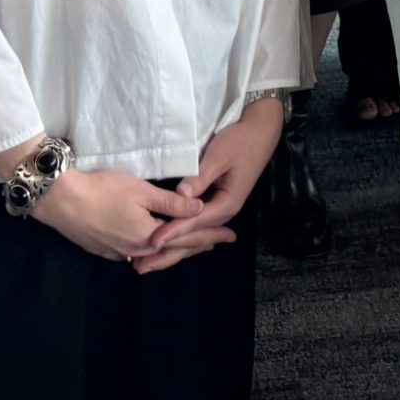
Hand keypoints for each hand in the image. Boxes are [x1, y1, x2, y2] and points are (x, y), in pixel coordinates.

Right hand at [34, 168, 205, 263]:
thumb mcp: (141, 190)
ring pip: (154, 254)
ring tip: (191, 246)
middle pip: (173, 250)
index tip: (230, 235)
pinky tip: (154, 248)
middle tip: (218, 242)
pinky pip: (136, 254)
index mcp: (150, 236)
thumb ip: (171, 203)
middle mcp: (136, 250)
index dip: (210, 235)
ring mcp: (118, 252)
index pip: (188, 238)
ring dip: (175, 249)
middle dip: (197, 245)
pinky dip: (152, 251)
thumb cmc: (102, 190)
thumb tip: (200, 209)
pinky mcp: (104, 250)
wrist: (60, 200)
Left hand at [139, 98, 284, 272]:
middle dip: (167, 252)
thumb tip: (181, 196)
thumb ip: (200, 177)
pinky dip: (180, 236)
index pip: (194, 221)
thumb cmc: (239, 142)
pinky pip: (195, 225)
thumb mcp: (218, 156)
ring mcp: (220, 209)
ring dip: (171, 248)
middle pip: (193, 237)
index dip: (173, 231)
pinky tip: (167, 245)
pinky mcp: (216, 203)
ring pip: (193, 235)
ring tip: (147, 262)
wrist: (259, 133)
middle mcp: (223, 212)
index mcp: (226, 203)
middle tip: (140, 266)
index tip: (152, 241)